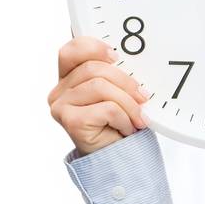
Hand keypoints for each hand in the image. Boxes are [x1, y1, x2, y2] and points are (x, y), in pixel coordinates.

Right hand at [50, 35, 150, 156]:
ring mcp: (61, 106)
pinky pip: (106, 108)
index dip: (94, 48)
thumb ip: (116, 76)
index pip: (72, 50)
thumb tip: (135, 63)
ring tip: (138, 118)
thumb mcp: (120, 93)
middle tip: (144, 98)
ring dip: (128, 103)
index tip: (118, 57)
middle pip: (93, 68)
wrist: (118, 155)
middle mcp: (60, 91)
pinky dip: (124, 117)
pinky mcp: (70, 120)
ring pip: (100, 87)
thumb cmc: (120, 122)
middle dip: (126, 83)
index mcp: (71, 78)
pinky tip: (126, 127)